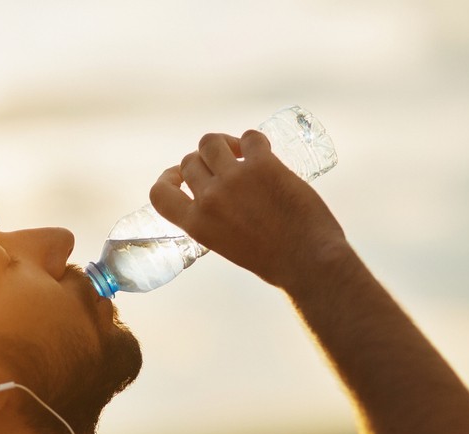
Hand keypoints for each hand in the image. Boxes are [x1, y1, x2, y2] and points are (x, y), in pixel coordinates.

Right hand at [149, 130, 348, 289]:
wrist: (308, 261)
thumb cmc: (272, 261)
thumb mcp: (224, 244)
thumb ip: (212, 219)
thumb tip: (215, 195)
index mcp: (196, 224)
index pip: (160, 193)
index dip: (167, 177)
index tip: (178, 174)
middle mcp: (209, 198)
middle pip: (190, 161)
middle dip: (204, 160)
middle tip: (223, 165)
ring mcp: (235, 178)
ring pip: (211, 142)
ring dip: (223, 143)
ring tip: (240, 152)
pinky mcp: (263, 164)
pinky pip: (249, 137)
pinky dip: (253, 141)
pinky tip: (263, 151)